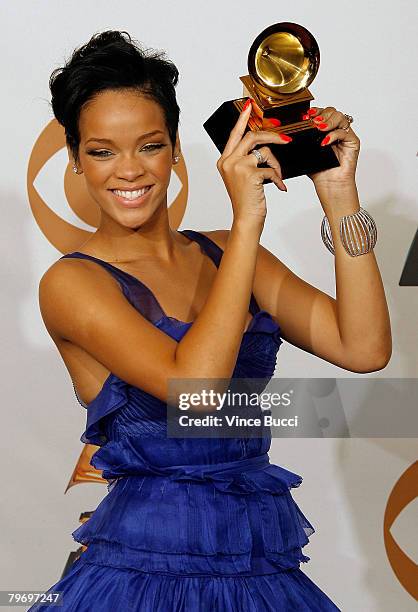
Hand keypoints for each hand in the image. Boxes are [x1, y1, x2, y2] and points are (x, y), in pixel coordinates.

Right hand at [216, 99, 291, 221]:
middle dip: (271, 136)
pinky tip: (279, 187)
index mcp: (224, 161)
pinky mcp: (250, 174)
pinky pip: (271, 168)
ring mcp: (238, 167)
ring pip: (264, 151)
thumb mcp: (243, 177)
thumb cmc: (247, 201)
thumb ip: (247, 160)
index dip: (242, 119)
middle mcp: (228, 161)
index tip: (248, 106)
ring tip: (278, 175)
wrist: (246, 219)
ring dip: (276, 162)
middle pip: (252, 137)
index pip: (234, 134)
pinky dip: (278, 178)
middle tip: (286, 139)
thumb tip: (263, 146)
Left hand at [306, 106, 359, 189]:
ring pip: (340, 117)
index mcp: (325, 130)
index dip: (315, 111)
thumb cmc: (319, 170)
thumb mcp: (306, 152)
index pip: (322, 113)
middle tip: (313, 122)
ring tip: (319, 129)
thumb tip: (292, 129)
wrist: (329, 184)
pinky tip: (325, 142)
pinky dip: (334, 135)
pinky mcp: (353, 142)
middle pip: (332, 111)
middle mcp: (336, 130)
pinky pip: (344, 132)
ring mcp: (345, 135)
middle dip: (322, 114)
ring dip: (328, 121)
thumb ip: (302, 140)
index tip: (306, 116)